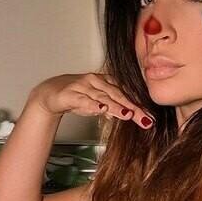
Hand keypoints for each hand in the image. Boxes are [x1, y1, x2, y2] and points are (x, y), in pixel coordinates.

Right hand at [31, 73, 153, 128]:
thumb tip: (128, 115)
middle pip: (118, 95)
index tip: (150, 117)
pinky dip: (93, 105)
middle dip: (133, 107)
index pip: (125, 94)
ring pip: (103, 97)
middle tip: (145, 118)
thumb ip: (112, 109)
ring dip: (116, 106)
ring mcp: (84, 86)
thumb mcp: (97, 104)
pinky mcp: (71, 93)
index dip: (139, 105)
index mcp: (106, 82)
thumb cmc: (76, 96)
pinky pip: (83, 99)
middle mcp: (97, 82)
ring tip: (127, 114)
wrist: (51, 93)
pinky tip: (101, 110)